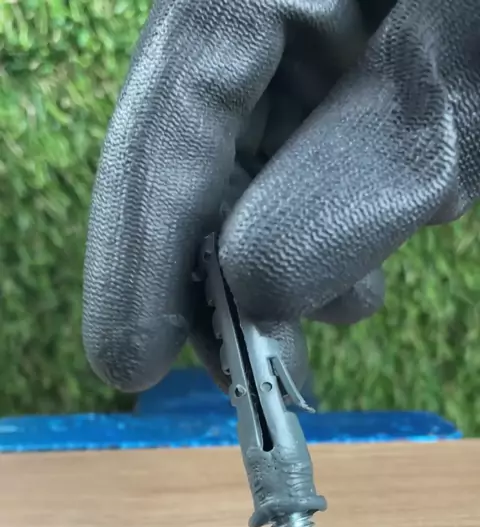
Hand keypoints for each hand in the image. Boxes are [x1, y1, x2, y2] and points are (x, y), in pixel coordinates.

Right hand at [83, 0, 479, 393]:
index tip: (131, 362)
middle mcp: (273, 0)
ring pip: (253, 164)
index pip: (175, 113)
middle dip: (215, 270)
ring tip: (339, 311)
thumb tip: (256, 288)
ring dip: (278, 258)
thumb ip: (362, 177)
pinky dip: (323, 228)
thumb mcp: (463, 75)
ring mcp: (311, 34)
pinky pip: (305, 157)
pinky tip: (360, 269)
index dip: (143, 248)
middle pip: (200, 148)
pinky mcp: (350, 71)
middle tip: (241, 371)